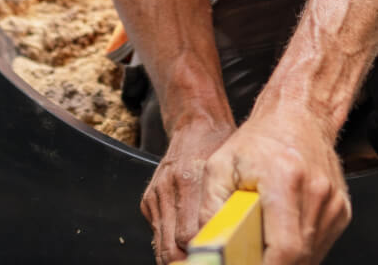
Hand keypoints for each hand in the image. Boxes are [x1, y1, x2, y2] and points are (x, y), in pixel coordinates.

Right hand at [145, 118, 235, 263]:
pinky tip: (185, 245)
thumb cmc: (218, 147)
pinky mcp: (148, 200)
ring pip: (161, 245)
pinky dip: (170, 243)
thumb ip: (225, 209)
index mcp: (189, 181)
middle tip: (205, 261)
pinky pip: (157, 233)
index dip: (202, 254)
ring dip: (176, 257)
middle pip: (170, 247)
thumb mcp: (230, 173)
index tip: (215, 257)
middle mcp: (168, 189)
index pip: (189, 236)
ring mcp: (155, 195)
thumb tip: (227, 243)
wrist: (195, 125)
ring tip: (196, 260)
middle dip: (186, 261)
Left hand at [200, 109, 349, 264]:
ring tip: (262, 246)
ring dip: (285, 261)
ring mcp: (333, 203)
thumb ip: (211, 210)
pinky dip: (299, 251)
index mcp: (285, 179)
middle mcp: (316, 192)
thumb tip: (208, 247)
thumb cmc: (259, 139)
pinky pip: (319, 246)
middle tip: (248, 259)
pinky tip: (281, 236)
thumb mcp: (219, 167)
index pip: (286, 248)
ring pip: (310, 256)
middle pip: (299, 257)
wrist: (298, 114)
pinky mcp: (340, 210)